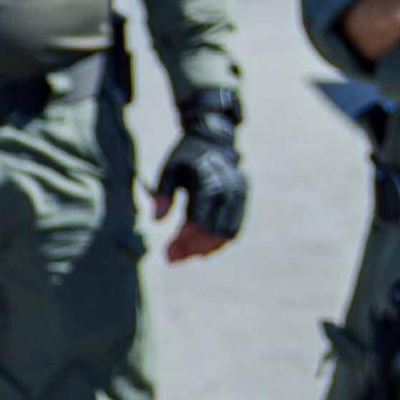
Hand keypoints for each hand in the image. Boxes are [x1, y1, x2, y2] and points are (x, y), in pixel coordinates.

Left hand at [150, 94, 248, 261]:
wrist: (213, 140)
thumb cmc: (185, 157)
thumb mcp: (167, 170)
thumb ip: (162, 193)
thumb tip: (156, 220)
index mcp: (208, 179)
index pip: (198, 218)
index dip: (183, 239)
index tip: (167, 253)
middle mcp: (228, 187)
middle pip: (213, 229)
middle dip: (192, 247)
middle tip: (172, 259)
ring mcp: (239, 194)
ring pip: (227, 231)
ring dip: (207, 248)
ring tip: (185, 256)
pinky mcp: (243, 199)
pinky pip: (235, 226)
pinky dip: (219, 241)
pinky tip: (202, 249)